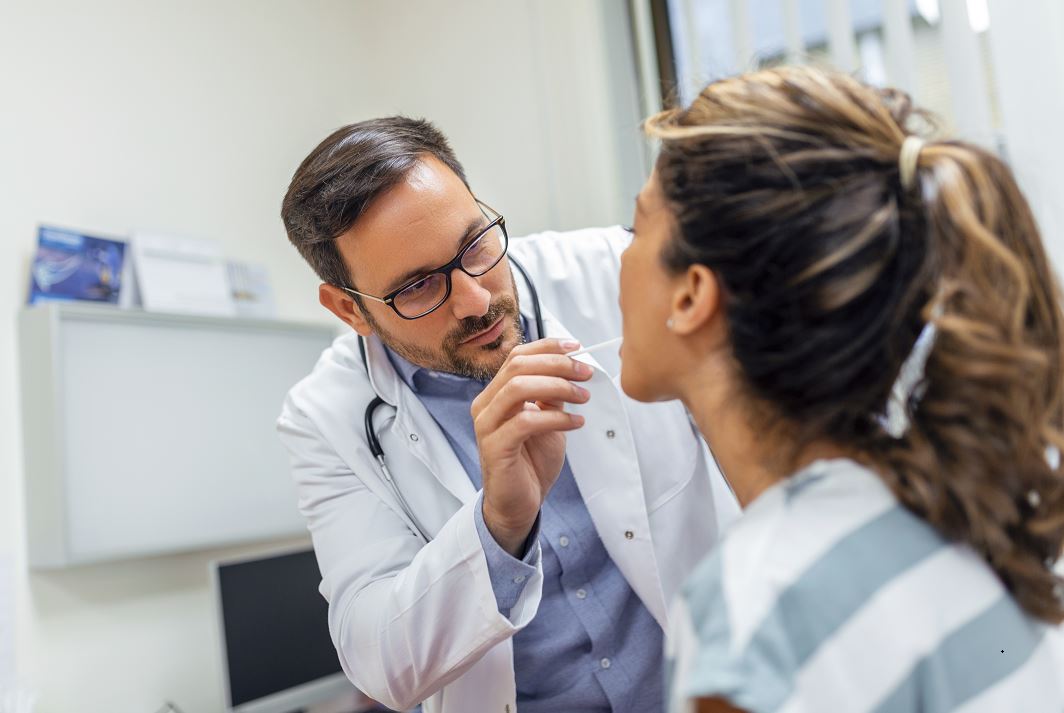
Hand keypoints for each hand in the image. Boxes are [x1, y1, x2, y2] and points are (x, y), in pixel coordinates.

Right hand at [472, 338, 591, 555]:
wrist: (518, 504)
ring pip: (518, 388)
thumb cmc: (531, 462)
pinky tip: (576, 422)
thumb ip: (552, 395)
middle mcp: (486, 405)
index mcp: (496, 394)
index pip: (517, 356)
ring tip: (583, 398)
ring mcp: (487, 426)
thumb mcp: (548, 420)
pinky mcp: (495, 447)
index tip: (577, 347)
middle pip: (518, 367)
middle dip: (557, 364)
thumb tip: (572, 367)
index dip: (547, 347)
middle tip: (586, 373)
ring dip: (557, 387)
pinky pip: (525, 421)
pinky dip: (556, 418)